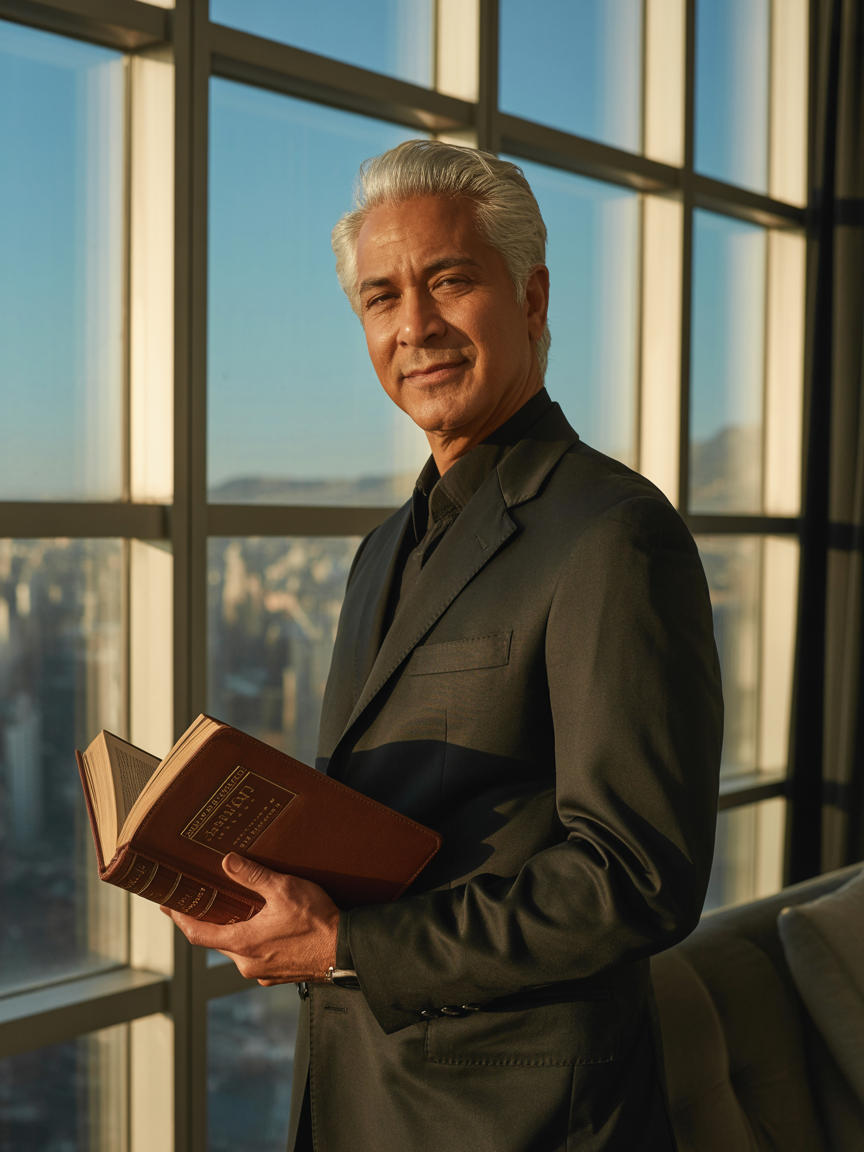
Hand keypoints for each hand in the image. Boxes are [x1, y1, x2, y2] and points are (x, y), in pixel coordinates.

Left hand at [161, 853, 339, 984]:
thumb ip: (253, 876)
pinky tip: (263, 926)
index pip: (198, 933)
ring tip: (234, 909)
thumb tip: (227, 862)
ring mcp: (262, 972)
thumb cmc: (317, 921)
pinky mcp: (278, 974)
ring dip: (232, 931)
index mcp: (243, 943)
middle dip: (208, 921)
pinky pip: (255, 956)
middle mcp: (247, 963)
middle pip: (217, 941)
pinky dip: (252, 941)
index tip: (168, 906)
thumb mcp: (284, 889)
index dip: (181, 919)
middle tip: (201, 901)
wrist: (345, 950)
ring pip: (237, 949)